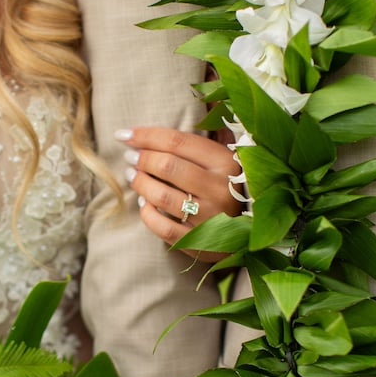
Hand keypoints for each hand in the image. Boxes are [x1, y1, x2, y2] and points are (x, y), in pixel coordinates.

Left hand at [116, 126, 241, 262]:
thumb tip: (144, 136)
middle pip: (167, 166)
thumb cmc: (228, 188)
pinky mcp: (199, 242)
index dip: (146, 136)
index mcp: (226, 162)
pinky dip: (147, 213)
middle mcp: (219, 189)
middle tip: (130, 157)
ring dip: (140, 183)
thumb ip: (192, 148)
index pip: (177, 141)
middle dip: (141, 159)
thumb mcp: (221, 162)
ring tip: (133, 176)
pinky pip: (162, 227)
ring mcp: (210, 217)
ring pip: (161, 196)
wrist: (251, 232)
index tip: (124, 135)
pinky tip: (144, 203)